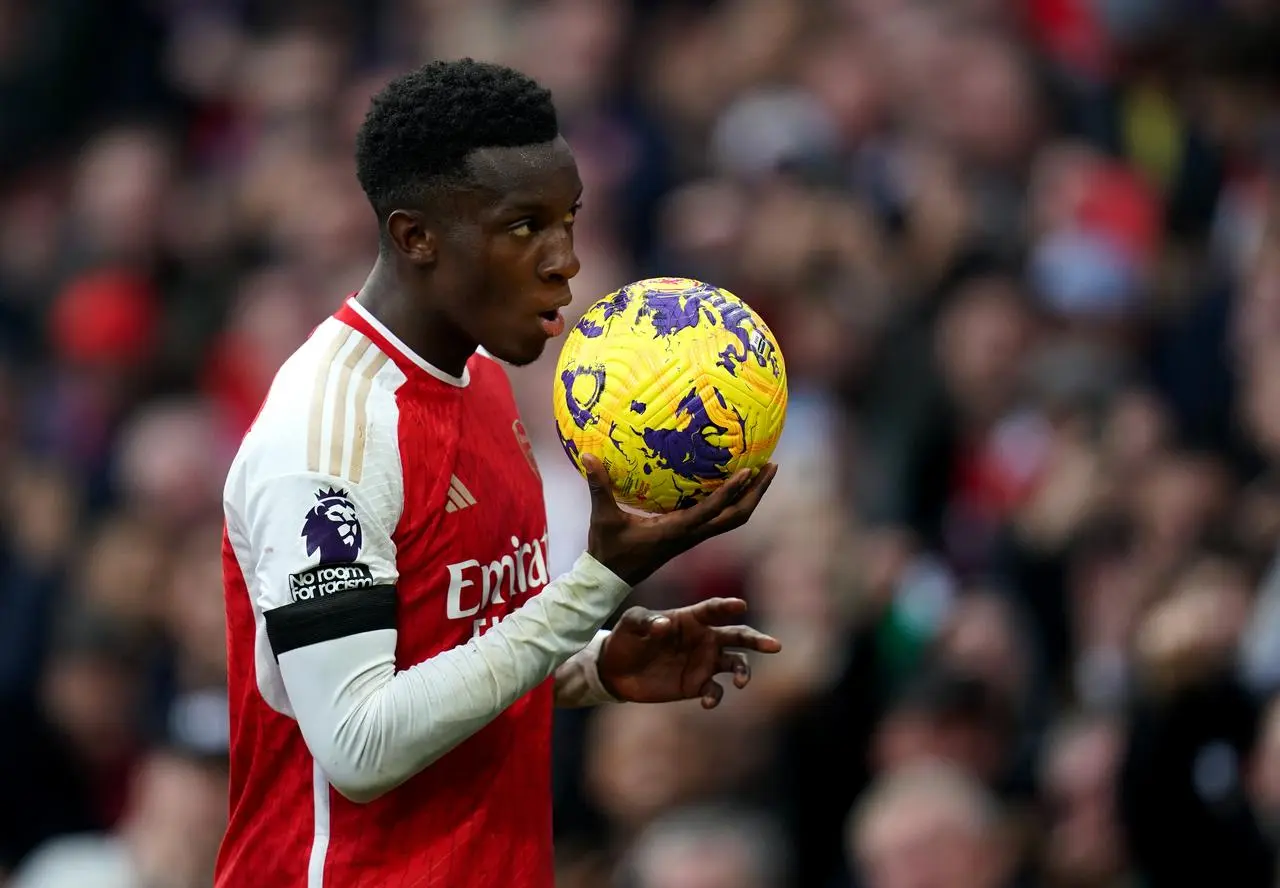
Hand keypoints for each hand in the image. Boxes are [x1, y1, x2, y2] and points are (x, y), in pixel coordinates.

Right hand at [582, 454, 776, 585]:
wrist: (610, 580)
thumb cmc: (607, 550)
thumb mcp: (602, 517)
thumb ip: (598, 486)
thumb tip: (586, 456)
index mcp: (676, 531)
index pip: (711, 510)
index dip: (731, 491)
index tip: (749, 471)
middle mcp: (691, 535)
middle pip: (736, 517)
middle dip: (757, 493)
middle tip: (771, 465)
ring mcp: (692, 537)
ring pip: (732, 519)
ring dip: (750, 497)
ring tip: (763, 470)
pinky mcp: (688, 536)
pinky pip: (719, 517)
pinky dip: (732, 500)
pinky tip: (733, 481)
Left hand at [596, 598, 781, 707]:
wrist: (616, 671)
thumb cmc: (626, 638)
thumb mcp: (630, 624)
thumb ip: (646, 621)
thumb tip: (664, 625)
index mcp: (690, 618)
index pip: (713, 609)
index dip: (727, 606)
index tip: (739, 605)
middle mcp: (704, 638)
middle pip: (738, 636)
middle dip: (757, 640)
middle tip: (774, 646)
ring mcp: (703, 662)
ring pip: (736, 663)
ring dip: (744, 671)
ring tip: (741, 682)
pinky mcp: (697, 685)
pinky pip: (715, 690)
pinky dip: (716, 696)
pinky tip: (707, 702)